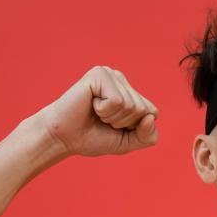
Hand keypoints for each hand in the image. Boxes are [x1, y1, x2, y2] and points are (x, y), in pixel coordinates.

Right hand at [37, 66, 158, 156]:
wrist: (63, 137)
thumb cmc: (93, 137)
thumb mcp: (127, 142)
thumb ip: (147, 136)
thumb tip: (150, 117)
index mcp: (131, 93)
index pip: (153, 113)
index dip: (135, 128)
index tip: (115, 127)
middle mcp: (122, 81)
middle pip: (142, 110)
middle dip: (123, 123)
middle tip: (102, 120)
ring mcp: (111, 74)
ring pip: (130, 105)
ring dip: (112, 117)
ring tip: (96, 113)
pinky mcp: (99, 74)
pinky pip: (117, 101)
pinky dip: (104, 110)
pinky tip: (91, 105)